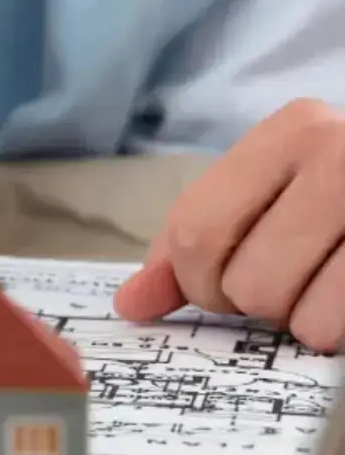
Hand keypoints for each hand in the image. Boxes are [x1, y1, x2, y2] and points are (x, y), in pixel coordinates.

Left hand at [114, 98, 344, 351]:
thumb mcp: (277, 194)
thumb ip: (198, 244)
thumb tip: (131, 304)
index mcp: (296, 130)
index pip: (196, 232)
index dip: (197, 283)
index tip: (220, 287)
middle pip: (248, 284)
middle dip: (262, 306)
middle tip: (299, 283)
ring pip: (306, 319)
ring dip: (316, 325)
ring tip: (340, 287)